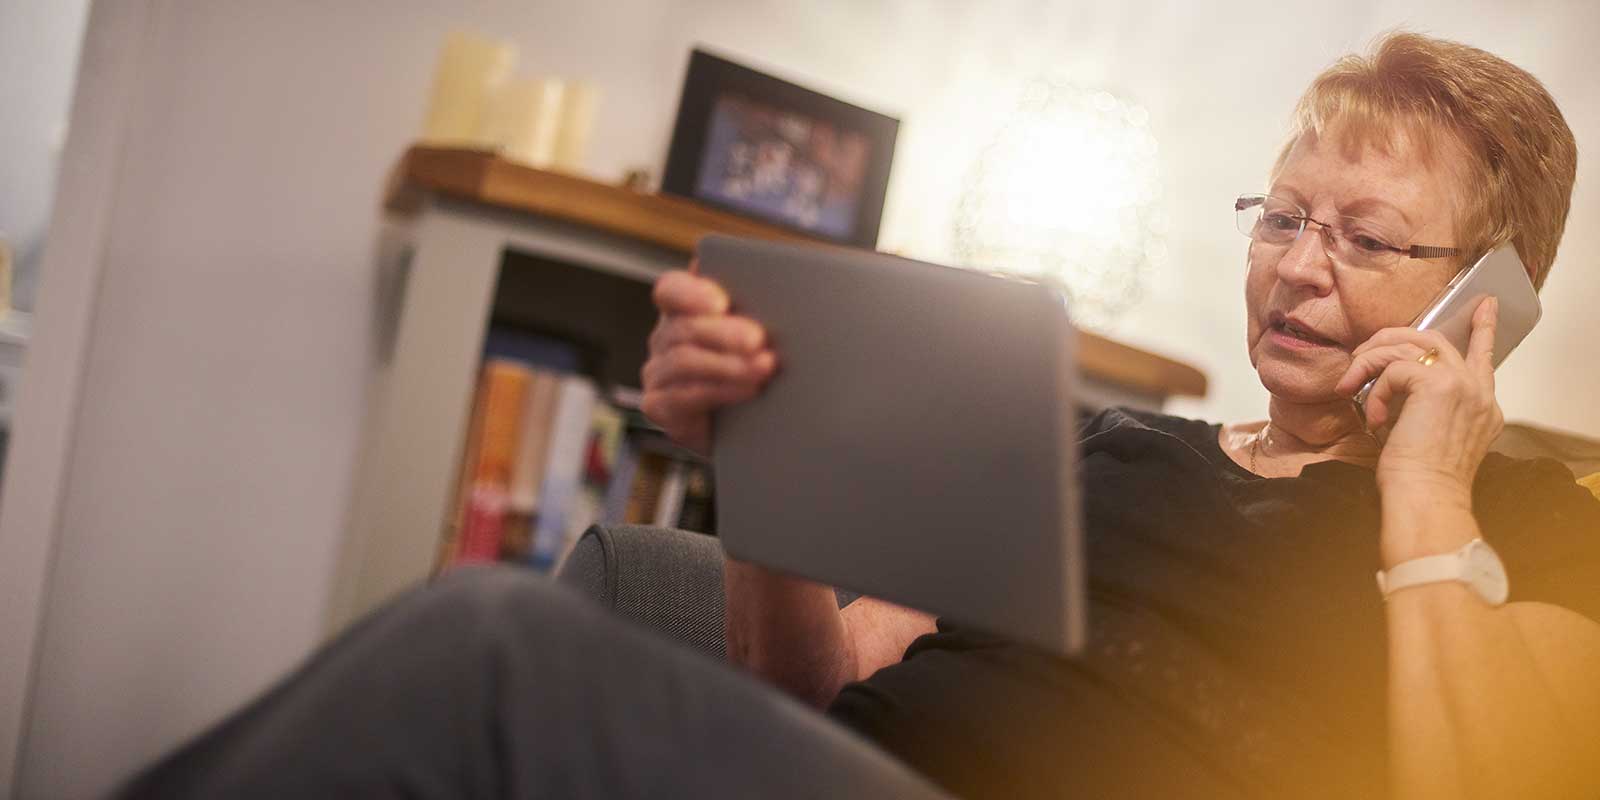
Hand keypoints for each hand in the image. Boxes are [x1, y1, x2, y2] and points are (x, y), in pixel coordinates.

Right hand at [640, 261, 776, 454]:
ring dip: (728, 364)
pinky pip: (684, 396)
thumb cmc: (757, 365)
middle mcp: (665, 337)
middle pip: (684, 328)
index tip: (722, 303)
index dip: (692, 293)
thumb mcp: (760, 333)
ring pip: (684, 361)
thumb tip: (780, 282)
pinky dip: (720, 391)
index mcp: (684, 308)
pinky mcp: (659, 406)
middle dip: (725, 333)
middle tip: (758, 340)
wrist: (756, 422)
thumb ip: (757, 305)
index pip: (672, 289)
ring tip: (764, 367)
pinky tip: (749, 389)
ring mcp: (658, 372)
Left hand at [1336, 297, 1504, 507]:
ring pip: (1411, 345)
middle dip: (1393, 339)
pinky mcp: (1438, 385)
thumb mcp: (1428, 436)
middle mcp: (1479, 391)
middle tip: (1363, 352)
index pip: (1484, 357)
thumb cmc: (1420, 480)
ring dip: (1371, 362)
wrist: (1427, 498)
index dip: (1483, 329)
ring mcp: (1462, 385)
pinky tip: (1374, 418)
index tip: (1484, 305)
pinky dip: (1375, 390)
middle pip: (1437, 341)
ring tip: (1349, 384)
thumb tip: (1390, 382)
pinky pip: (1394, 369)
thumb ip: (1425, 406)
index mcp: (1483, 406)